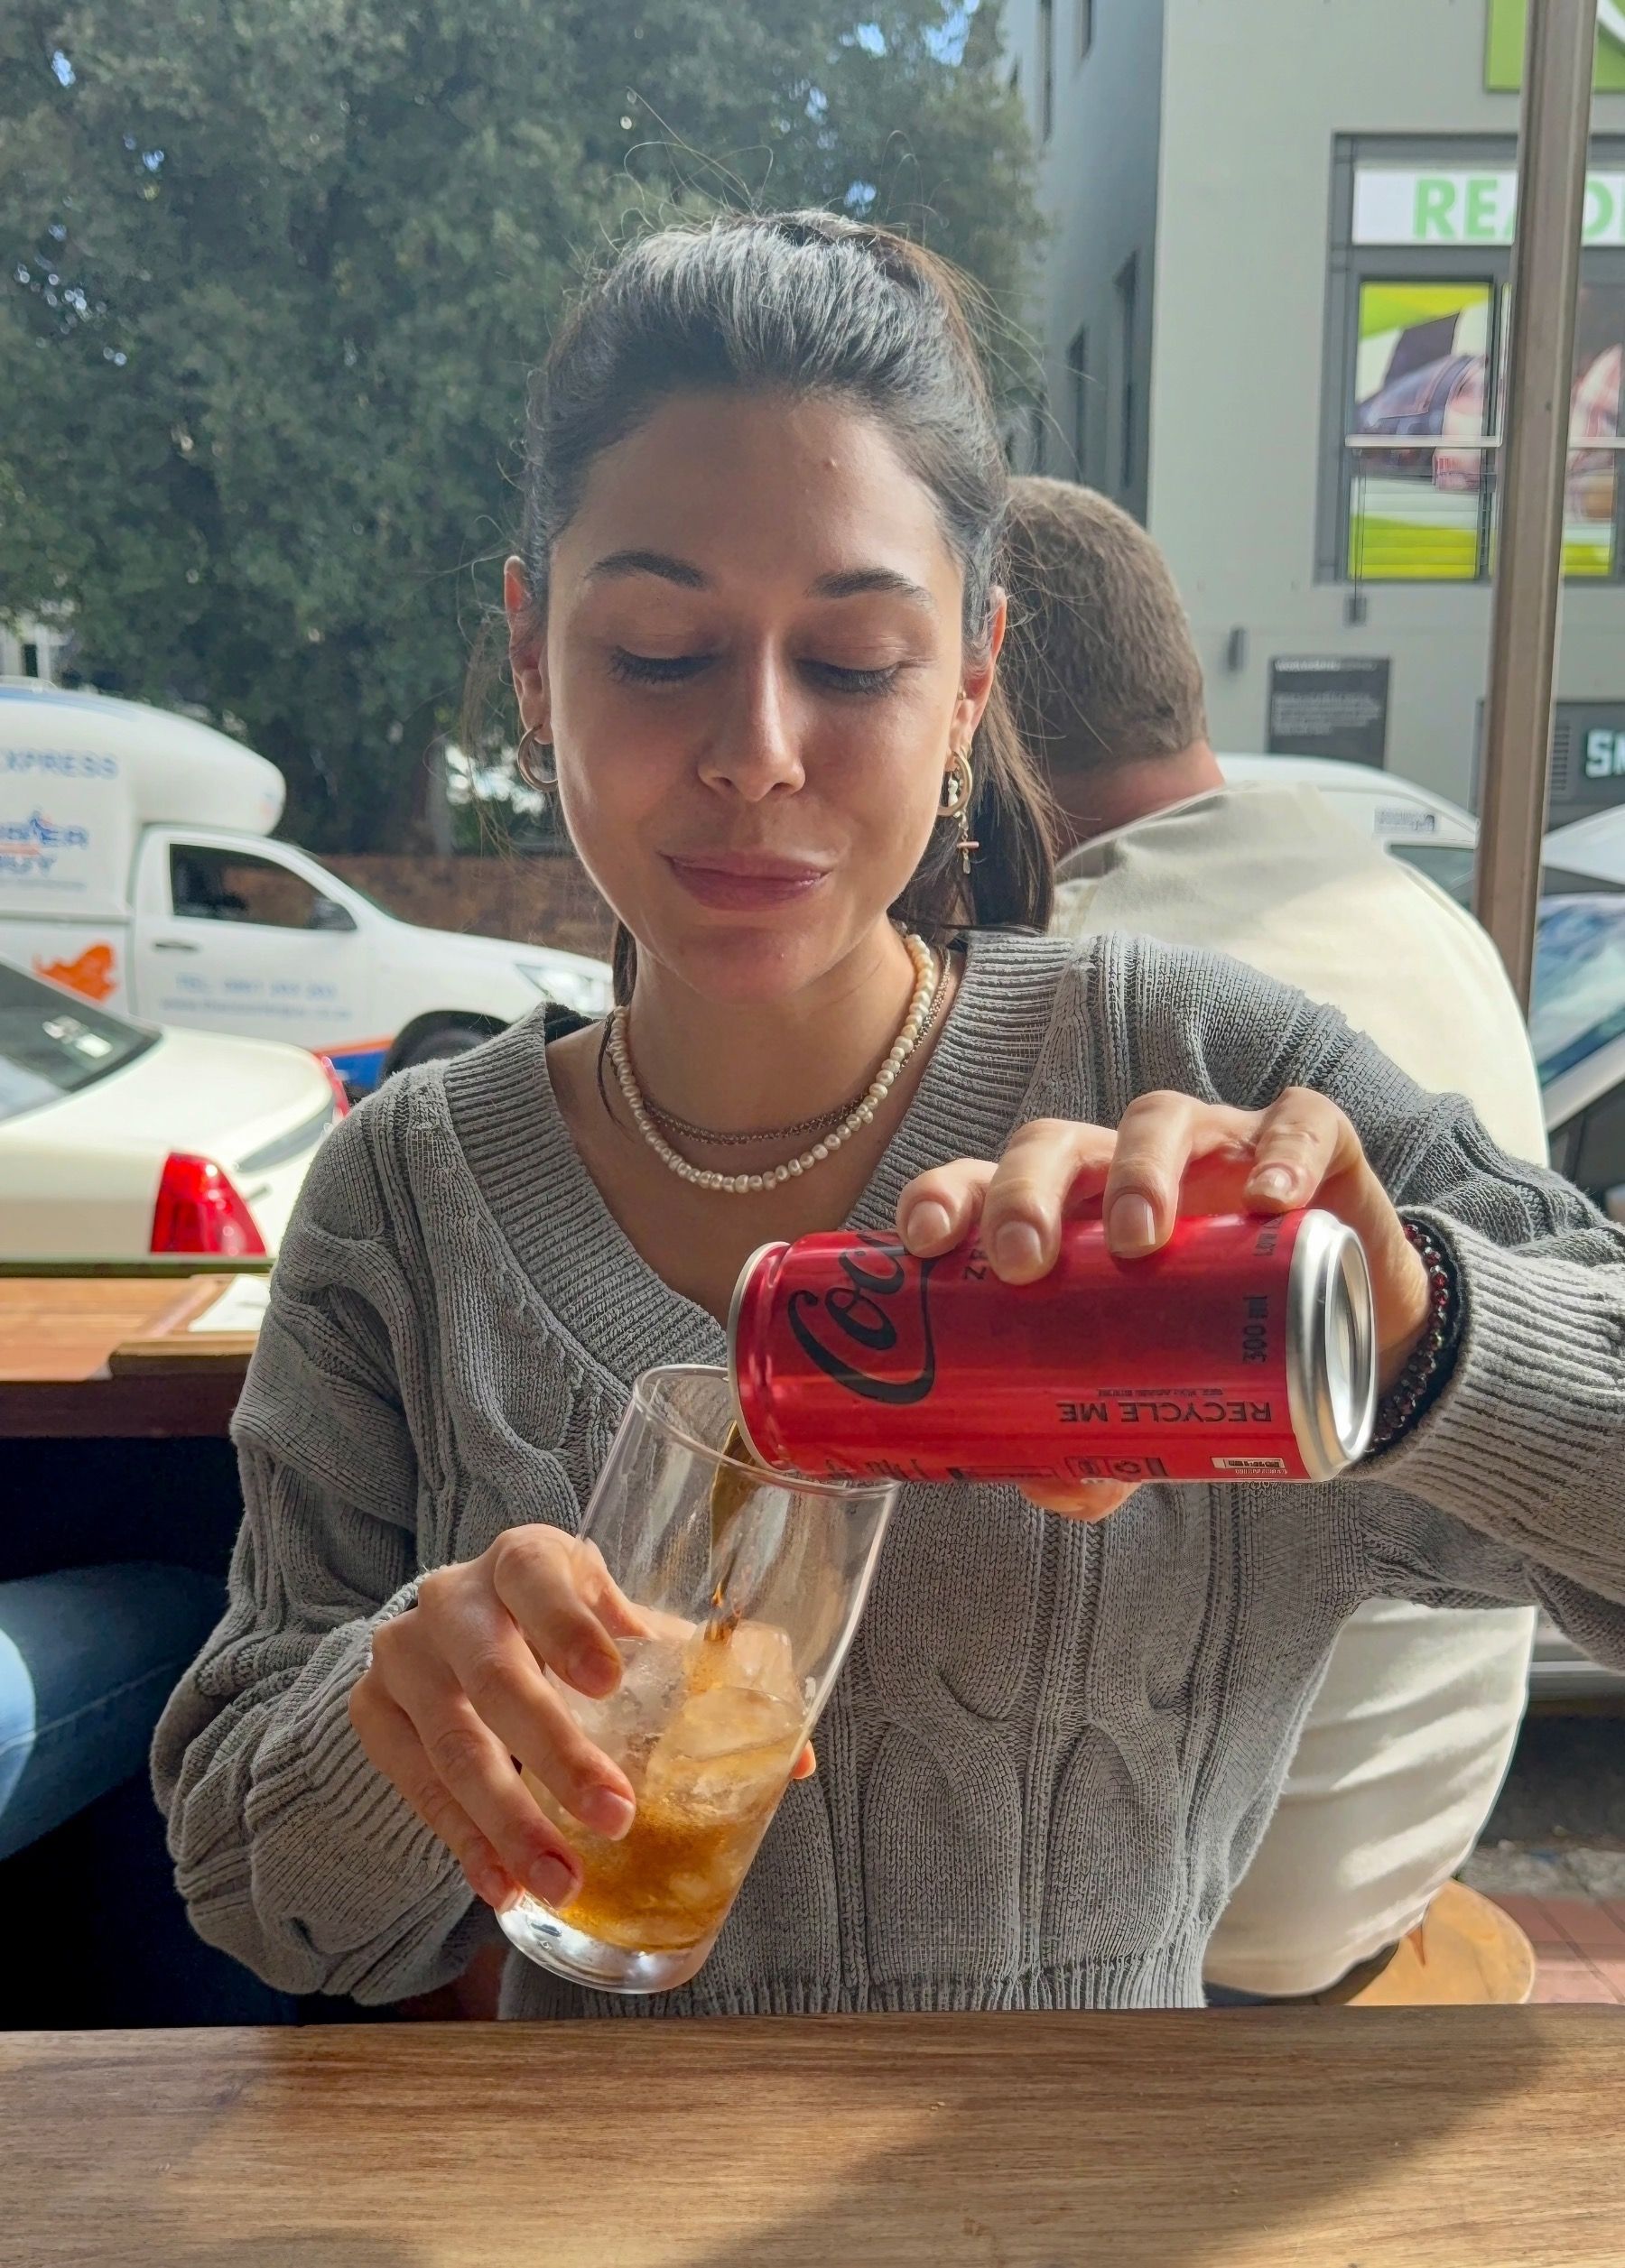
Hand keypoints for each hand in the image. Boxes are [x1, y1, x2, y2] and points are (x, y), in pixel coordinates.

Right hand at [351, 1525, 814, 1912]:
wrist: (448, 1633)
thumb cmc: (556, 1628)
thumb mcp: (615, 1627)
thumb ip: (690, 1677)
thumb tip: (796, 1759)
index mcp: (524, 1557)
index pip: (537, 1574)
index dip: (570, 1625)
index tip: (612, 1680)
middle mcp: (454, 1598)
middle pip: (495, 1674)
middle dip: (556, 1752)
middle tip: (614, 1815)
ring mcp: (404, 1657)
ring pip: (452, 1744)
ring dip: (511, 1821)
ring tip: (564, 1880)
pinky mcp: (374, 1715)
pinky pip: (418, 1788)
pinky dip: (466, 1843)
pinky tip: (506, 1886)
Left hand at [896, 1087, 1430, 1521]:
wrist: (1351, 1332)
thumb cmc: (1214, 1347)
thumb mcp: (1152, 1405)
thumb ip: (1099, 1446)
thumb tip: (1047, 1488)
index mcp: (1061, 1216)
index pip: (982, 1184)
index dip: (945, 1198)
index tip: (923, 1243)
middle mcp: (1122, 1166)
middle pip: (1054, 1145)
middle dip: (1027, 1192)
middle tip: (1024, 1262)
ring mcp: (1213, 1143)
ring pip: (1157, 1119)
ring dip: (1139, 1169)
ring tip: (1141, 1238)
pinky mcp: (1307, 1142)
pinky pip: (1293, 1123)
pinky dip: (1282, 1149)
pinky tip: (1273, 1199)